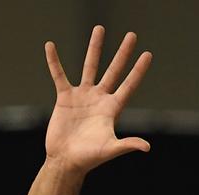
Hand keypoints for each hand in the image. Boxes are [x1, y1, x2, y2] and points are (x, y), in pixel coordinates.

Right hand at [44, 24, 151, 172]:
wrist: (65, 161)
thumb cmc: (88, 158)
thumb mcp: (109, 149)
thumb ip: (127, 144)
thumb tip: (146, 147)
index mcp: (111, 109)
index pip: (128, 86)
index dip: (138, 71)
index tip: (147, 54)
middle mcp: (99, 99)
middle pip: (114, 71)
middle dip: (123, 54)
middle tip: (132, 35)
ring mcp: (82, 97)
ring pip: (90, 67)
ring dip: (94, 48)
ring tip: (100, 28)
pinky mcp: (65, 98)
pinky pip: (59, 76)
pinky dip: (54, 62)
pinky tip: (50, 46)